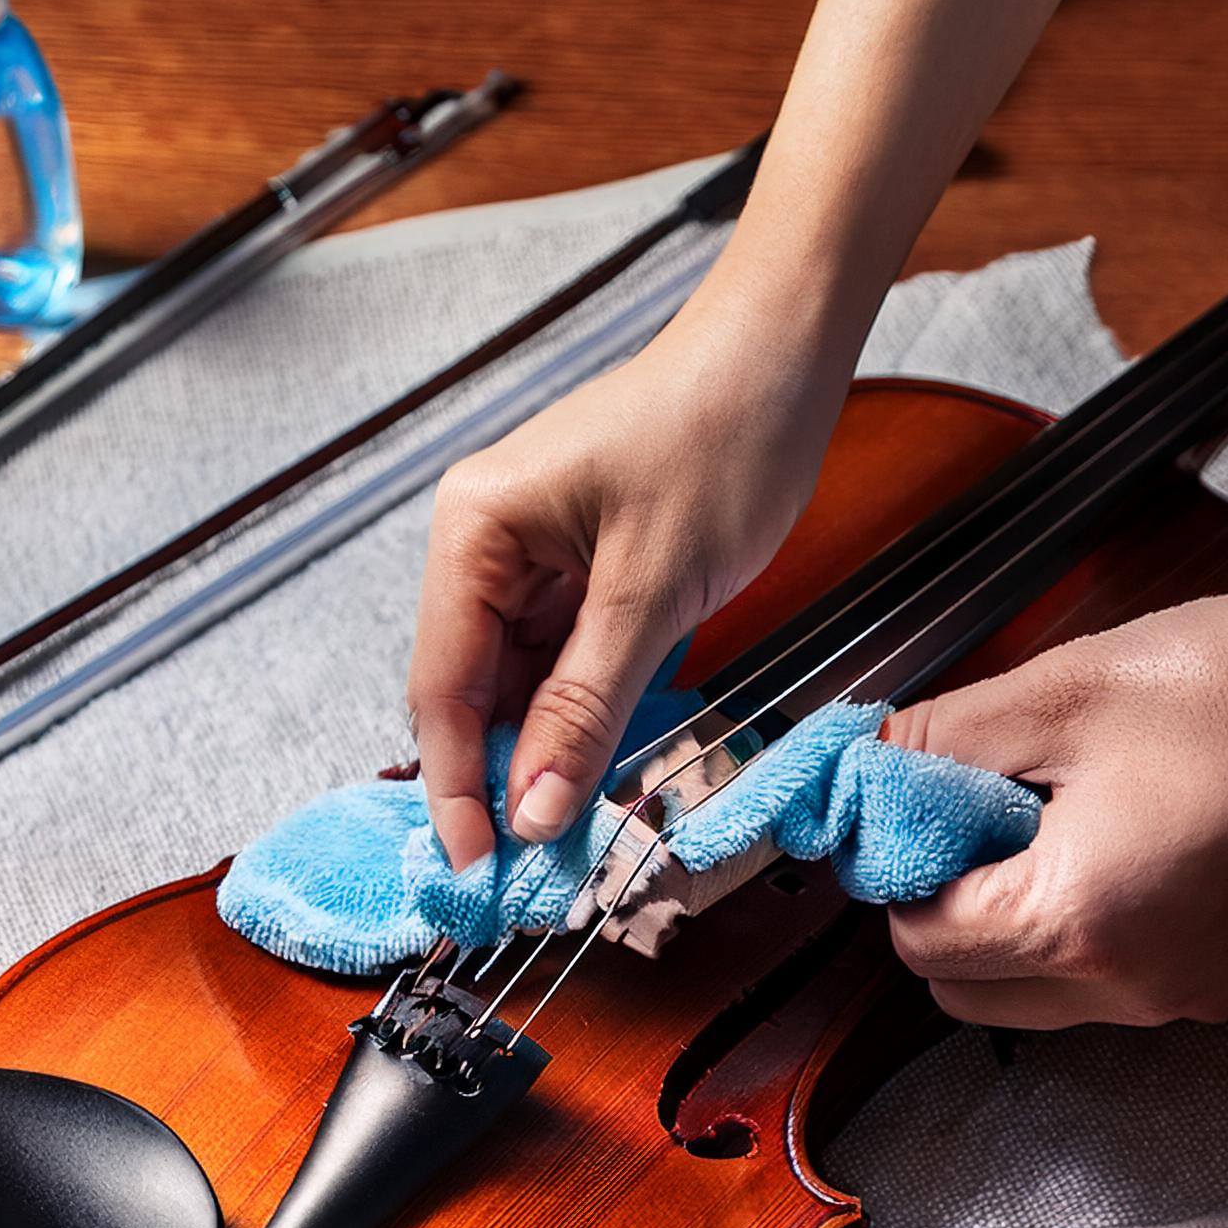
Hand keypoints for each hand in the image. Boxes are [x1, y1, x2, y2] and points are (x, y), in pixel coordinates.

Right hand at [408, 308, 846, 870]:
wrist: (784, 359)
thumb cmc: (720, 434)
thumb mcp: (652, 591)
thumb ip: (586, 707)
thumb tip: (532, 808)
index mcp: (475, 530)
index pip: (443, 686)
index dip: (457, 786)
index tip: (479, 866)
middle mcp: (487, 543)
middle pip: (472, 692)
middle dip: (500, 779)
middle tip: (529, 868)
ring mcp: (533, 557)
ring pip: (520, 687)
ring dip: (544, 756)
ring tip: (569, 831)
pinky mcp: (580, 570)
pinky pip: (563, 663)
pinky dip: (581, 718)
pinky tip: (598, 768)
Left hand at [883, 560, 1227, 1028]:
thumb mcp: (1063, 690)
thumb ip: (940, 742)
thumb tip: (862, 770)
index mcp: (1080, 923)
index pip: (920, 941)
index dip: (897, 866)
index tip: (913, 798)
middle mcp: (1134, 989)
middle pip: (968, 988)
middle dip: (946, 906)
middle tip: (976, 804)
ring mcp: (1192, 995)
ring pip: (1038, 993)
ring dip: (1013, 922)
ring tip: (1056, 810)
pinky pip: (1112, 981)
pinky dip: (1084, 928)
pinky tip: (1119, 832)